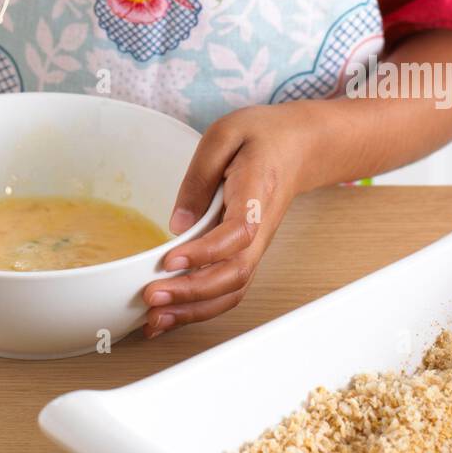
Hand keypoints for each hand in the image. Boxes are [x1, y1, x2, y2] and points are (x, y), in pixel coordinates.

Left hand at [142, 102, 324, 337]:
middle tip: (151, 296)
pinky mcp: (248, 253)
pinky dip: (201, 307)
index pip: (237, 233)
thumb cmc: (262, 136)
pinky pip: (229, 288)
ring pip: (233, 290)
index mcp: (256, 193)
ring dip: (194, 309)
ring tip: (155, 318)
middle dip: (191, 292)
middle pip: (234, 273)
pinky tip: (171, 314)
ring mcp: (257, 245)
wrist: (300, 146)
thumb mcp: (225, 134)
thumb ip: (199, 177)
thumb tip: (177, 226)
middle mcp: (260, 228)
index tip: (170, 259)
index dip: (205, 251)